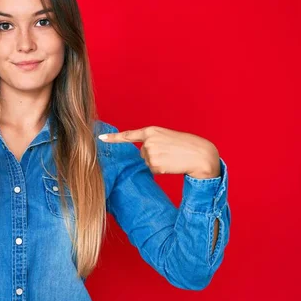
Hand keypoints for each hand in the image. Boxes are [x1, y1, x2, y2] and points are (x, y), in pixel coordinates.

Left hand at [99, 126, 220, 177]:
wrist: (200, 154)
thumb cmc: (186, 145)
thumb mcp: (166, 137)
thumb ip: (152, 142)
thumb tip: (144, 155)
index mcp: (151, 131)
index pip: (128, 135)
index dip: (113, 138)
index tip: (100, 138)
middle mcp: (148, 141)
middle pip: (142, 153)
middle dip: (154, 155)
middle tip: (170, 152)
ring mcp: (150, 153)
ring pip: (147, 162)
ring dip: (158, 162)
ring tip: (172, 157)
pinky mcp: (154, 165)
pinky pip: (153, 170)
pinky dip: (161, 170)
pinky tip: (171, 164)